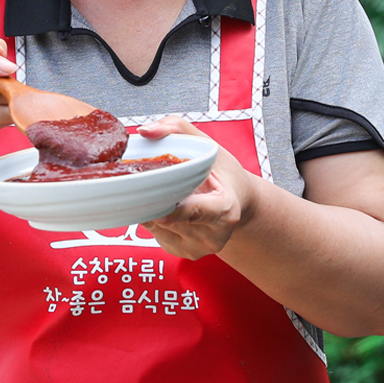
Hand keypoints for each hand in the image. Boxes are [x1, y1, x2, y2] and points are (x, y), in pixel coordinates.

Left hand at [139, 116, 256, 259]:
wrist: (238, 202)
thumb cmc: (224, 173)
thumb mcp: (208, 144)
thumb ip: (176, 129)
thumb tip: (145, 131)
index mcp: (225, 209)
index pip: (198, 212)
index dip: (175, 209)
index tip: (157, 204)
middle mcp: (213, 235)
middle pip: (168, 217)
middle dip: (153, 196)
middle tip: (145, 177)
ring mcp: (197, 248)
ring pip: (156, 225)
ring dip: (150, 205)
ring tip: (164, 189)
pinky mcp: (182, 253)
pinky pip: (154, 232)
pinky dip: (153, 215)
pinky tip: (166, 203)